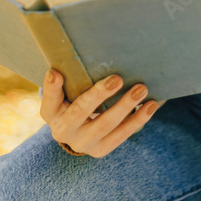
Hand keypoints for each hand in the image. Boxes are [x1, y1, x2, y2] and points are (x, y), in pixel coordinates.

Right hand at [39, 70, 160, 157]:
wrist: (76, 131)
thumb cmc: (71, 98)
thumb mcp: (64, 91)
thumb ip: (68, 77)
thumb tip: (68, 51)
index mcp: (51, 112)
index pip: (48, 99)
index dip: (52, 87)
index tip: (56, 73)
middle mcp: (63, 131)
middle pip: (81, 112)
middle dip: (99, 95)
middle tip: (118, 78)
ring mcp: (83, 144)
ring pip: (105, 126)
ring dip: (125, 106)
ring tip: (141, 89)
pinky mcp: (101, 150)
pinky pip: (122, 135)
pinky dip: (138, 119)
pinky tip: (151, 105)